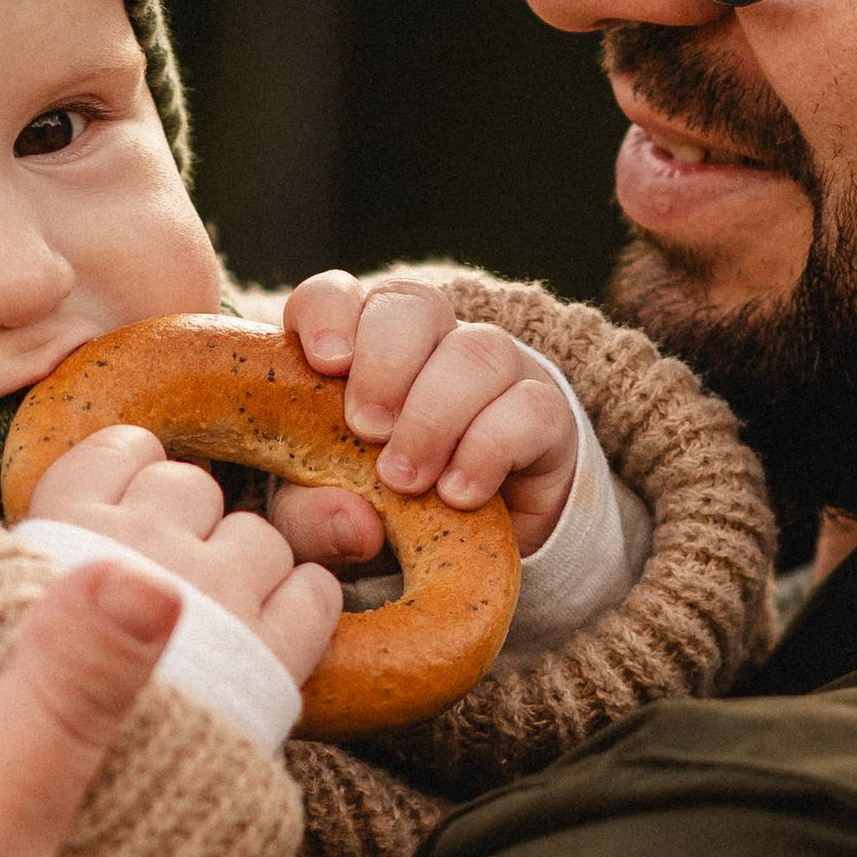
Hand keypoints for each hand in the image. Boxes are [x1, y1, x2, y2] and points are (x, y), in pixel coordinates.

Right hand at [23, 430, 342, 688]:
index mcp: (61, 534)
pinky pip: (314, 593)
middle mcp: (144, 547)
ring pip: (261, 535)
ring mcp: (216, 597)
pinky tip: (270, 636)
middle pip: (192, 487)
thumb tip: (24, 535)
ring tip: (211, 625)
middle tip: (159, 586)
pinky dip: (303, 604)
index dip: (126, 482)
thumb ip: (0, 573)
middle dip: (185, 524)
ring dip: (245, 568)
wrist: (63, 841)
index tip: (119, 523)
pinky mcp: (272, 659)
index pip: (119, 453)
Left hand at [267, 274, 580, 565]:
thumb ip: (311, 521)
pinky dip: (488, 451)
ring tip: (405, 481)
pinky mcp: (545, 418)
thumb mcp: (328, 524)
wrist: (468, 562)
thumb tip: (348, 523)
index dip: (329, 312)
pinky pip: (532, 407)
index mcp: (359, 352)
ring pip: (479, 347)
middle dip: (385, 364)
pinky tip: (457, 495)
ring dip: (435, 415)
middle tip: (367, 432)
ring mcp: (494, 376)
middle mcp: (430, 347)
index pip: (337, 295)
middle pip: (414, 303)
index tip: (325, 362)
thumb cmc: (378, 520)